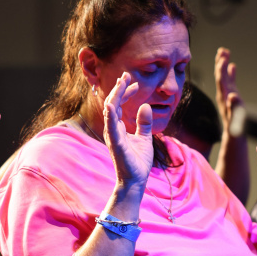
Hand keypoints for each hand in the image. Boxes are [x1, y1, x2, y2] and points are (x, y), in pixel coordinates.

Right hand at [103, 72, 153, 190]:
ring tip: (122, 81)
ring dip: (116, 95)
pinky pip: (111, 126)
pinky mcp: (116, 143)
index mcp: (118, 127)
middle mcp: (112, 129)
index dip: (126, 91)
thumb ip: (144, 122)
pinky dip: (111, 114)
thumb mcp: (145, 138)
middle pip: (113, 103)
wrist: (136, 181)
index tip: (134, 82)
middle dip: (119, 88)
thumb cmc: (138, 162)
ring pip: (110, 110)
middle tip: (126, 74)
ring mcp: (112, 136)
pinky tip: (113, 103)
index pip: (119, 104)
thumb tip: (146, 105)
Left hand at [215, 47, 243, 131]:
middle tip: (222, 50)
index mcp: (224, 98)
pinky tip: (232, 66)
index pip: (221, 80)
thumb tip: (232, 95)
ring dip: (224, 65)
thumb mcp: (236, 119)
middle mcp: (224, 95)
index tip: (223, 58)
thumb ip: (234, 107)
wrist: (234, 137)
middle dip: (221, 63)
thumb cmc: (236, 130)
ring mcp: (227, 95)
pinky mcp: (232, 98)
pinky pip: (230, 82)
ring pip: (224, 77)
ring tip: (225, 53)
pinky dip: (231, 73)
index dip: (221, 69)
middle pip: (220, 76)